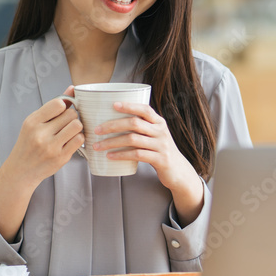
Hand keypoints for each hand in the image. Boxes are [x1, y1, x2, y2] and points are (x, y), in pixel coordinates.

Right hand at [2, 86, 84, 189]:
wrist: (21, 170)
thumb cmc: (29, 142)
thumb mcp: (35, 122)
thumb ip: (53, 106)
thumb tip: (72, 88)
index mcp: (32, 122)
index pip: (58, 103)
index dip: (64, 105)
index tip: (62, 111)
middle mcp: (40, 134)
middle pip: (71, 114)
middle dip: (71, 117)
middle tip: (65, 124)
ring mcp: (51, 147)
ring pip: (77, 126)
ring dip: (76, 127)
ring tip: (69, 131)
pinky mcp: (61, 158)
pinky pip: (79, 140)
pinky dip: (78, 138)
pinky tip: (70, 140)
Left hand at [91, 101, 203, 223]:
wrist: (178, 171)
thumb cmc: (160, 151)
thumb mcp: (155, 136)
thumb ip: (141, 128)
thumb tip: (112, 121)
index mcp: (159, 122)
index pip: (144, 109)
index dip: (129, 105)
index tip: (113, 104)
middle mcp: (161, 131)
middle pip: (134, 123)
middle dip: (113, 125)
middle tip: (97, 130)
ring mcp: (161, 146)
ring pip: (133, 139)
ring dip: (112, 142)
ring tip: (98, 146)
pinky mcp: (160, 160)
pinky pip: (137, 155)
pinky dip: (121, 155)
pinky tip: (110, 156)